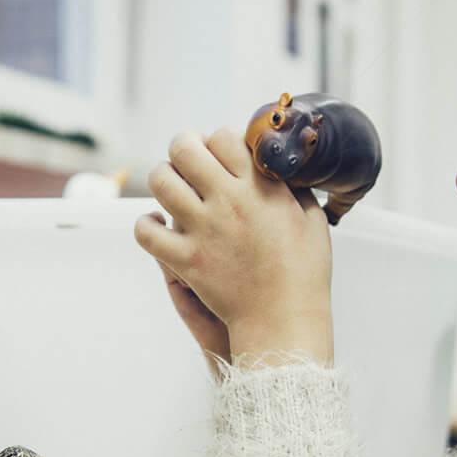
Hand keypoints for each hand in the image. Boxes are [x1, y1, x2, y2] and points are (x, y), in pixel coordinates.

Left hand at [134, 128, 333, 365]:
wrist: (285, 320)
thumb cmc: (304, 274)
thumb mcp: (312, 221)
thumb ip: (295, 191)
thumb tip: (286, 173)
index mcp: (260, 188)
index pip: (224, 136)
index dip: (217, 139)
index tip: (220, 151)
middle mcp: (228, 201)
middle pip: (185, 148)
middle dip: (182, 146)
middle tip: (186, 157)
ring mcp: (203, 230)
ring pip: (161, 182)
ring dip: (162, 178)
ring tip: (170, 186)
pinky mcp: (185, 260)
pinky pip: (146, 233)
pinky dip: (145, 226)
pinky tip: (155, 226)